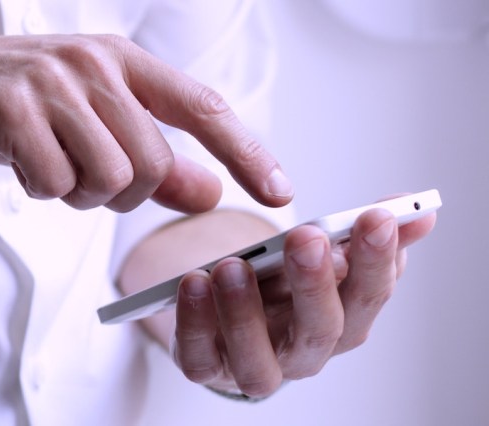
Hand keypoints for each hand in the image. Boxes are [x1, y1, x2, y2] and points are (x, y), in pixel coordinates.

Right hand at [0, 35, 292, 211]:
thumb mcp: (80, 126)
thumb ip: (148, 158)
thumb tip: (208, 191)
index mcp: (116, 58)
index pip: (201, 107)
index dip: (246, 152)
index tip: (279, 193)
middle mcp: (91, 62)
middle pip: (151, 163)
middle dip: (119, 193)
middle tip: (75, 178)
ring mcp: (51, 81)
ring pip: (109, 178)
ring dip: (75, 194)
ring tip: (42, 166)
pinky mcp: (11, 108)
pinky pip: (56, 183)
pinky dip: (39, 190)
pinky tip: (14, 164)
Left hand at [169, 205, 436, 396]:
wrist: (226, 314)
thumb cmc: (281, 285)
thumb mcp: (319, 255)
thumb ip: (361, 234)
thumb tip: (418, 212)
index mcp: (344, 321)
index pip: (370, 295)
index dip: (377, 259)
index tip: (376, 217)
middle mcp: (305, 353)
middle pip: (321, 330)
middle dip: (315, 283)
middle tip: (306, 238)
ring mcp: (255, 366)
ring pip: (257, 358)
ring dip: (245, 312)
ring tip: (232, 266)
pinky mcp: (207, 368)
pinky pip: (199, 358)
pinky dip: (194, 323)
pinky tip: (193, 283)